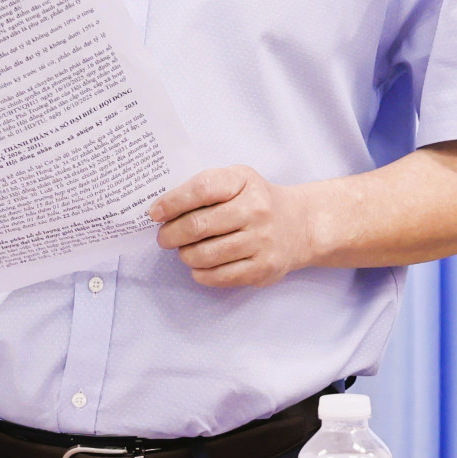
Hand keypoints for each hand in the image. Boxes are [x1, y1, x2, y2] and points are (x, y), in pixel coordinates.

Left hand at [151, 165, 326, 287]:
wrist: (301, 225)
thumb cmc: (257, 201)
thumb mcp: (237, 180)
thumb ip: (204, 188)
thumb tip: (164, 210)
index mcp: (244, 182)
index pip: (202, 190)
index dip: (172, 202)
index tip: (155, 213)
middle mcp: (256, 210)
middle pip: (199, 226)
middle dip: (171, 234)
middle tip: (164, 238)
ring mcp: (262, 241)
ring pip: (206, 255)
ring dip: (185, 255)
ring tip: (184, 251)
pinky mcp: (263, 268)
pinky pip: (220, 277)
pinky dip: (201, 274)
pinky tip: (199, 267)